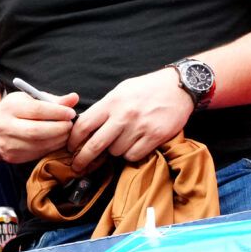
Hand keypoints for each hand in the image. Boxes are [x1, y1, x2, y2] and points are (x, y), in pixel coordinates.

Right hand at [0, 90, 78, 163]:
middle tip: (71, 125)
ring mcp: (7, 144)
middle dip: (59, 128)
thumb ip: (53, 100)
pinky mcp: (12, 157)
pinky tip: (57, 141)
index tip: (71, 113)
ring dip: (58, 140)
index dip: (57, 112)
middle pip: (36, 131)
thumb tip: (74, 98)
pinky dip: (51, 148)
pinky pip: (36, 154)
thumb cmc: (18, 109)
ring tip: (67, 133)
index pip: (36, 110)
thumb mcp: (31, 99)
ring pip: (38, 145)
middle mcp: (5, 126)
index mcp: (9, 107)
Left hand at [69, 69, 192, 172]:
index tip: (70, 148)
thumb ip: (103, 108)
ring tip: (124, 139)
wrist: (180, 86)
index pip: (83, 125)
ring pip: (115, 152)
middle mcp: (123, 115)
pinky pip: (133, 155)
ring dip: (115, 150)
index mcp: (112, 102)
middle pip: (95, 145)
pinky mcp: (154, 136)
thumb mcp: (121, 91)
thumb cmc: (147, 89)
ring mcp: (139, 127)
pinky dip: (131, 153)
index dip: (73, 140)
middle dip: (83, 159)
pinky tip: (136, 143)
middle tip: (78, 166)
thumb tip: (83, 126)